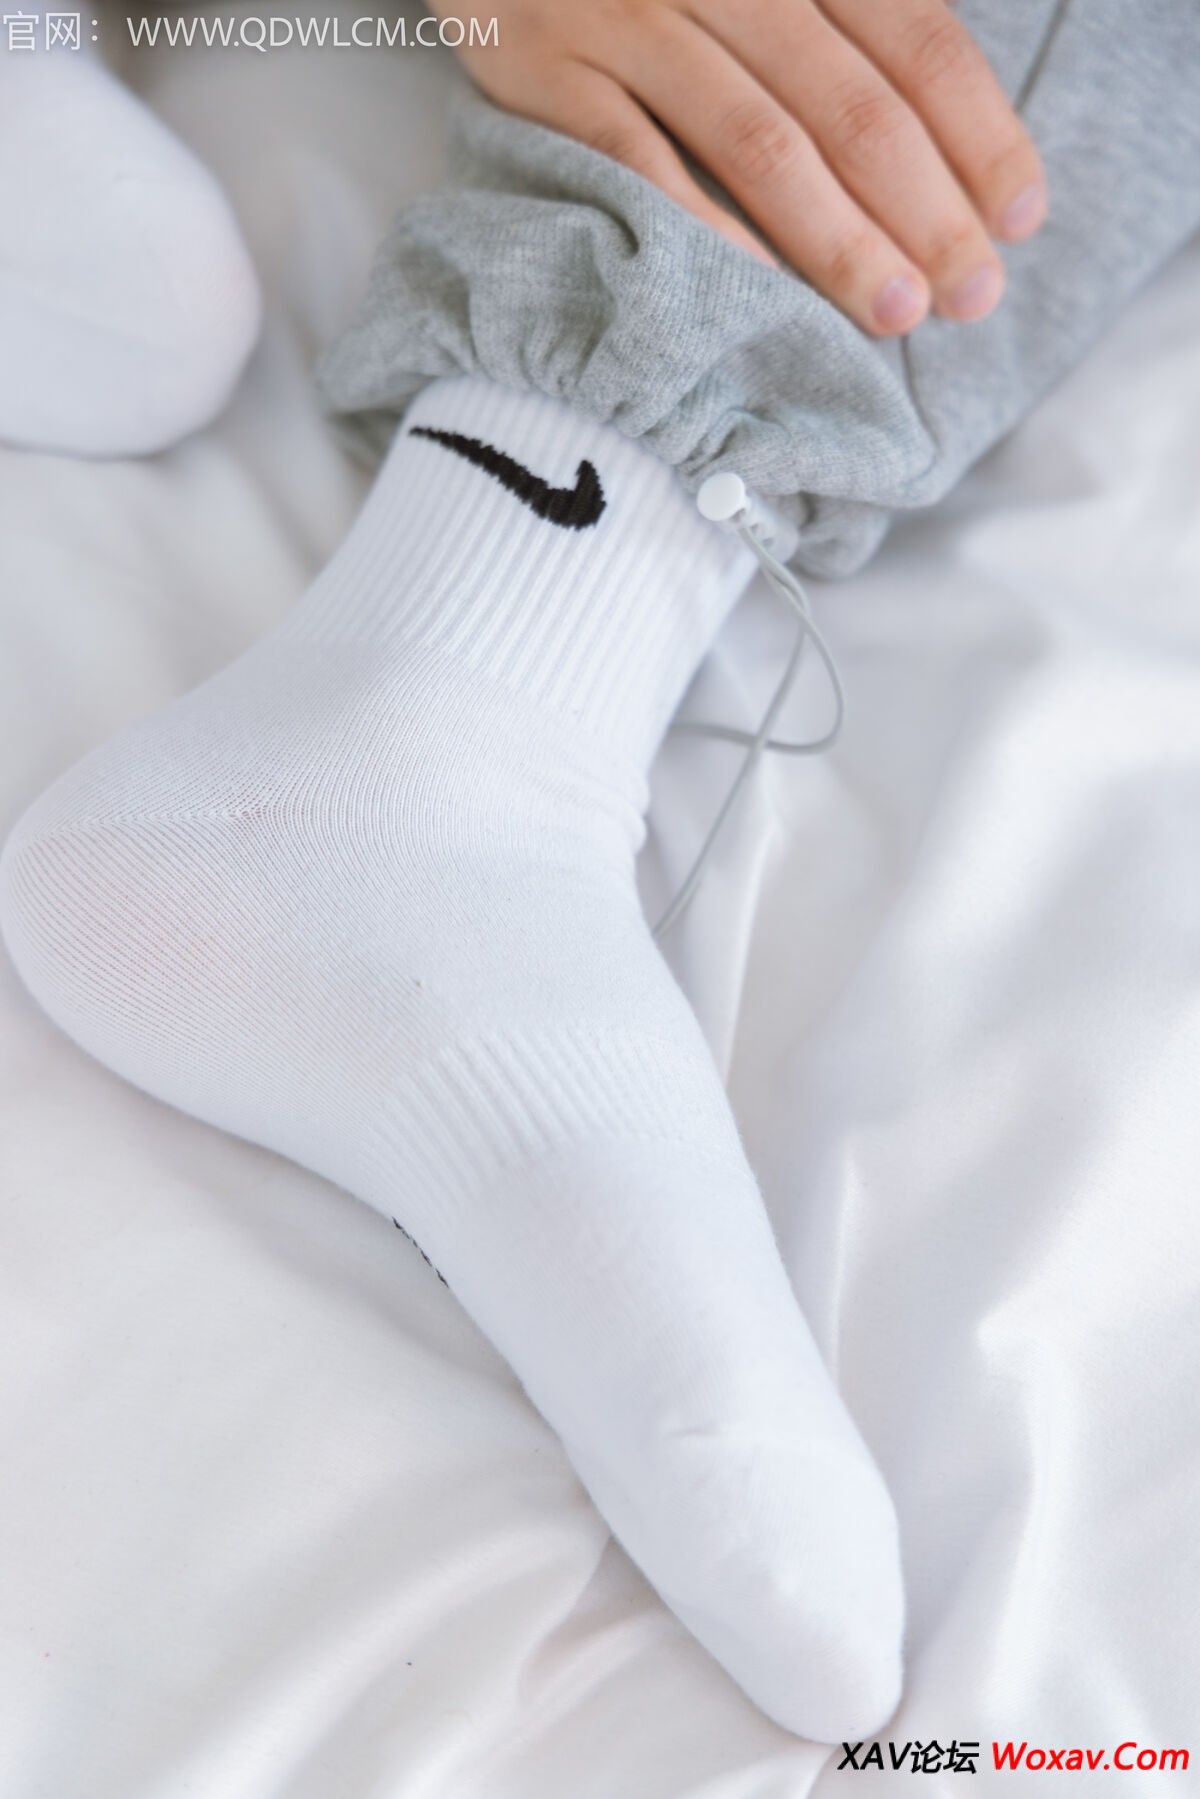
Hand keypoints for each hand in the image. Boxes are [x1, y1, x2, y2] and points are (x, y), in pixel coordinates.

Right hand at [433, 0, 1046, 335]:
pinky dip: (706, 233)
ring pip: (759, 140)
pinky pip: (640, 165)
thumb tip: (940, 142)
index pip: (915, 35)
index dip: (978, 130)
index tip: (1020, 218)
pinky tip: (764, 297)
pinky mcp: (549, 69)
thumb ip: (840, 19)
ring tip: (895, 312)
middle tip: (971, 295)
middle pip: (850, 101)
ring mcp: (630, 16)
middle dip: (925, 207)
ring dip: (836, 237)